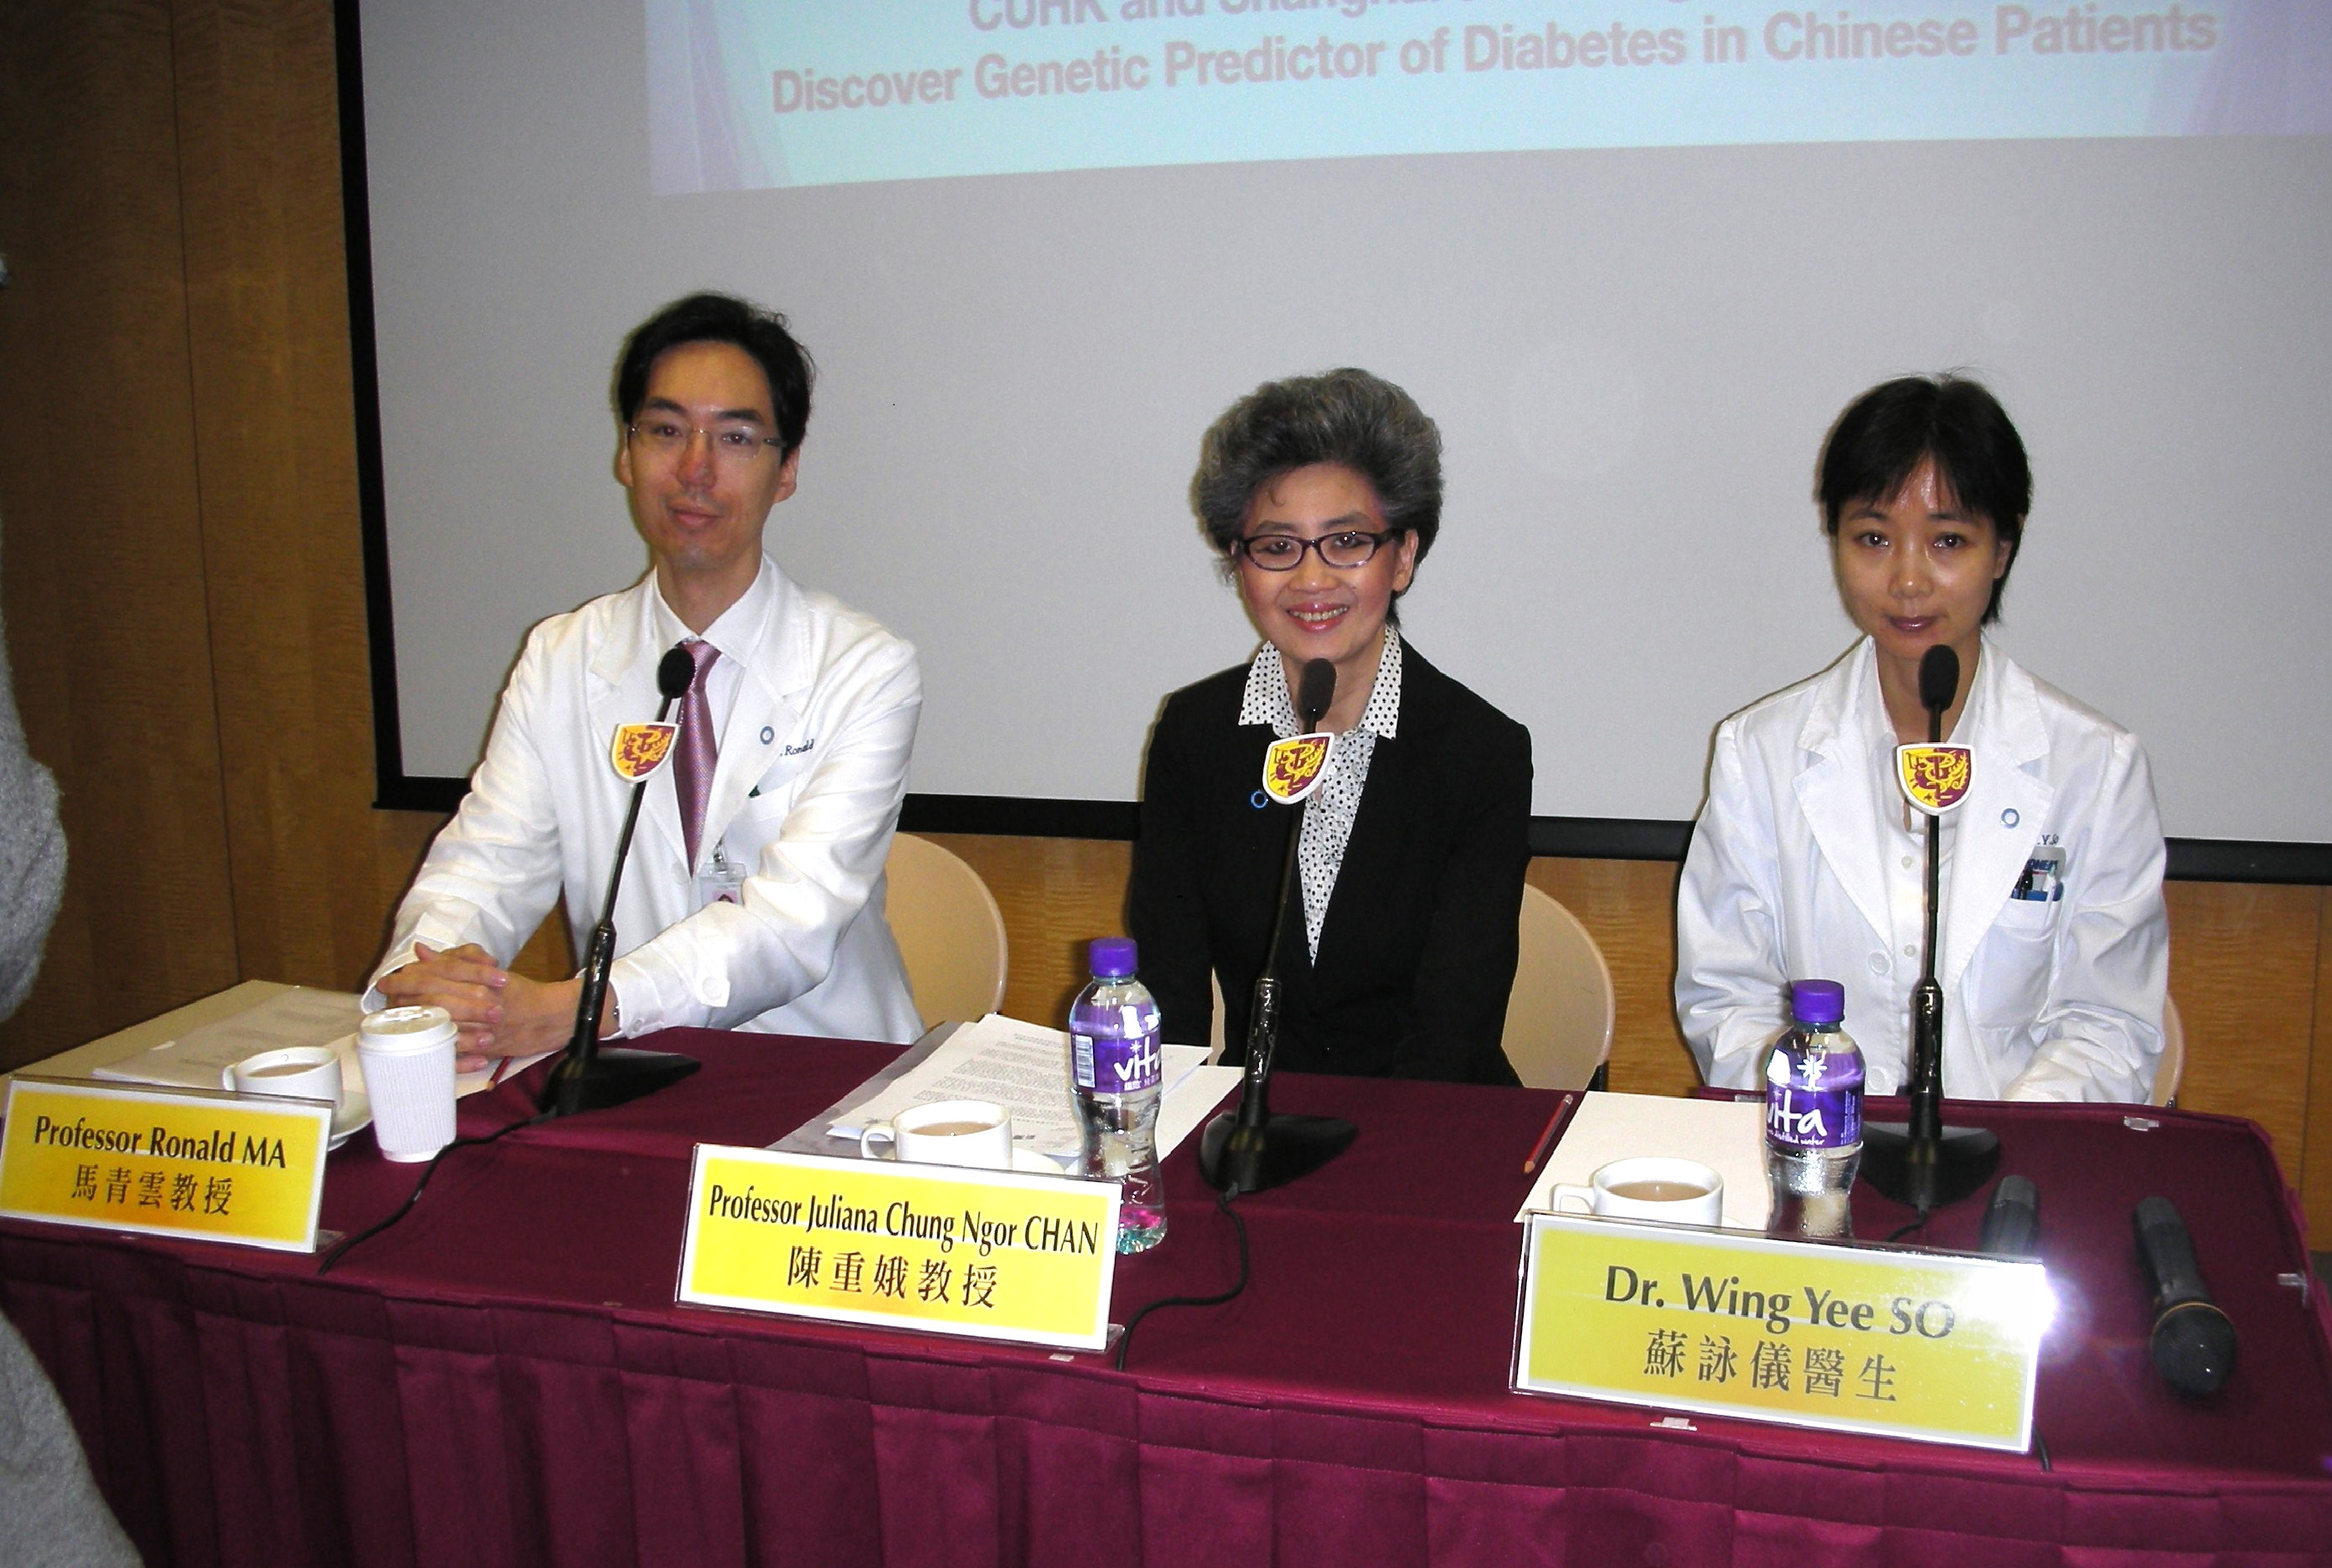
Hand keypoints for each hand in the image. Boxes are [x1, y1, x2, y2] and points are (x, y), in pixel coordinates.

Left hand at [377, 944, 614, 1072]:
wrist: (549, 1017)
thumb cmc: (517, 992)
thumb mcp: (486, 970)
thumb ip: (454, 961)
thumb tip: (421, 952)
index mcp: (479, 981)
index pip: (435, 975)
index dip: (405, 978)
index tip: (385, 980)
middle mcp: (479, 1002)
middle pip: (432, 999)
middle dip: (404, 999)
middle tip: (384, 998)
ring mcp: (481, 1027)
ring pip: (440, 1024)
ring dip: (414, 1022)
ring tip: (394, 1020)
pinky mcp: (484, 1048)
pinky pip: (455, 1050)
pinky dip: (435, 1047)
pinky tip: (417, 1045)